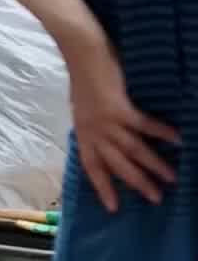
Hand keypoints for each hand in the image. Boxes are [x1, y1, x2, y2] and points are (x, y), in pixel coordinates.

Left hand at [66, 33, 179, 210]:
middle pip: (117, 165)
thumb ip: (94, 125)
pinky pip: (143, 126)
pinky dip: (161, 133)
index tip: (114, 208)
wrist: (82, 53)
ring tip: (171, 177)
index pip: (93, 167)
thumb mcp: (84, 108)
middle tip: (156, 199)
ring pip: (133, 150)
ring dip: (153, 165)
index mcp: (84, 133)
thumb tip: (107, 137)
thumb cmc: (84, 76)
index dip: (103, 187)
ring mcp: (106, 121)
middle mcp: (94, 132)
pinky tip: (177, 139)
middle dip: (137, 183)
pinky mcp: (119, 108)